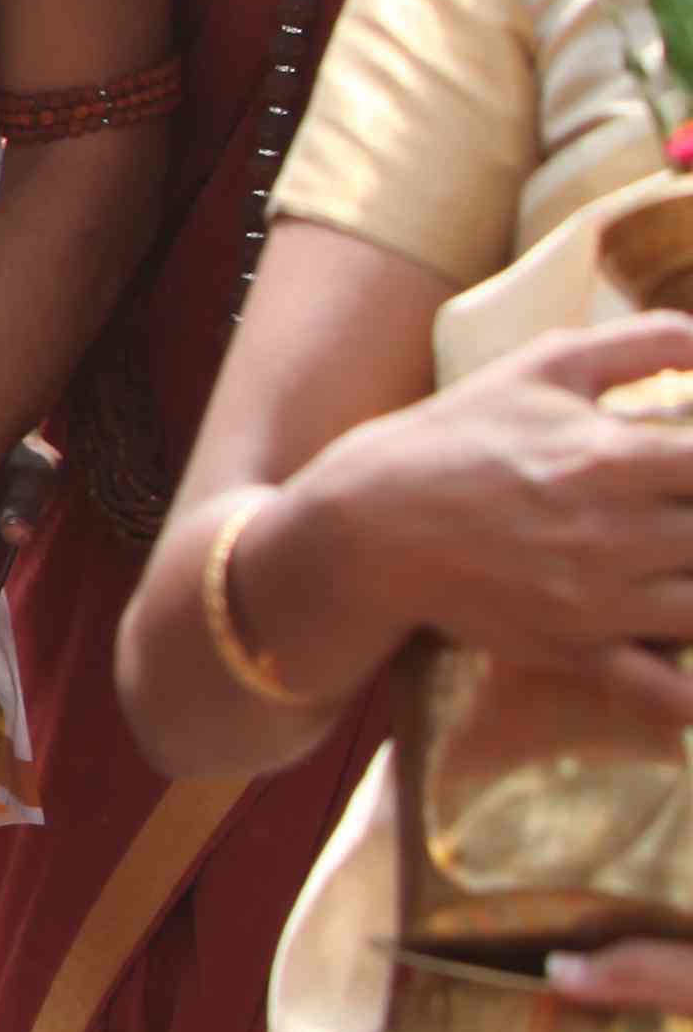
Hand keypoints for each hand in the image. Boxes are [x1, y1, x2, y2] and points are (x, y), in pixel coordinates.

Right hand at [274, 317, 692, 716]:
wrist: (370, 522)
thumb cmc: (463, 435)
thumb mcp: (547, 365)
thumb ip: (648, 341)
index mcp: (614, 457)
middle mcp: (615, 535)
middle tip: (682, 516)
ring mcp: (598, 600)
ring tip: (681, 564)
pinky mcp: (575, 649)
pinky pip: (663, 689)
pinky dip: (692, 690)